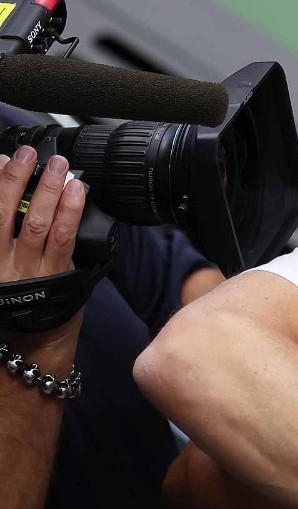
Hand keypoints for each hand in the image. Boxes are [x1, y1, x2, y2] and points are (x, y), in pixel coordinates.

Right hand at [0, 147, 86, 371]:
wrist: (28, 354)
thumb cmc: (11, 312)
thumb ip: (1, 238)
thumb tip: (9, 200)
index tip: (0, 159)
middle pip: (2, 213)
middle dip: (15, 179)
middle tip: (28, 154)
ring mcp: (26, 271)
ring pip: (36, 223)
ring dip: (48, 190)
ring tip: (59, 166)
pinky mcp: (55, 279)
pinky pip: (64, 240)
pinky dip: (71, 213)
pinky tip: (79, 193)